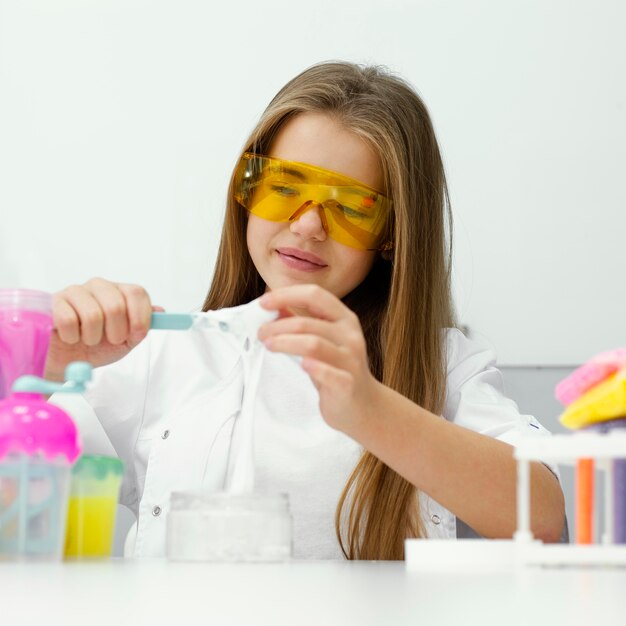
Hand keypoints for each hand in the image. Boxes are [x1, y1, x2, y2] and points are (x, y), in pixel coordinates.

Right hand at [44, 278, 161, 380]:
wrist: (68, 361)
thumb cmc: (98, 347)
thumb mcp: (127, 340)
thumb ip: (144, 326)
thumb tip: (160, 311)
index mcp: (120, 292)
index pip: (137, 293)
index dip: (140, 317)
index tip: (137, 335)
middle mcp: (99, 286)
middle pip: (116, 305)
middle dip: (116, 332)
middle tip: (110, 341)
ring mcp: (76, 291)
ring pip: (93, 315)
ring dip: (93, 337)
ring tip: (88, 340)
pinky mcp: (54, 302)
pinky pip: (69, 320)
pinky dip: (73, 337)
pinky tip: (71, 337)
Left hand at [257, 284, 382, 434]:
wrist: (365, 405)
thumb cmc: (339, 369)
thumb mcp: (323, 340)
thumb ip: (302, 322)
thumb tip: (274, 308)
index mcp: (344, 319)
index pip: (315, 295)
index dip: (287, 295)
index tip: (263, 302)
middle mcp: (350, 335)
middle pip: (308, 323)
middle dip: (278, 326)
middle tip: (261, 333)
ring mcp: (350, 360)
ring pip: (313, 344)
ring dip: (285, 343)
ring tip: (268, 345)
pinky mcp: (348, 384)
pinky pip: (328, 373)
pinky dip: (313, 367)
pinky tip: (301, 365)